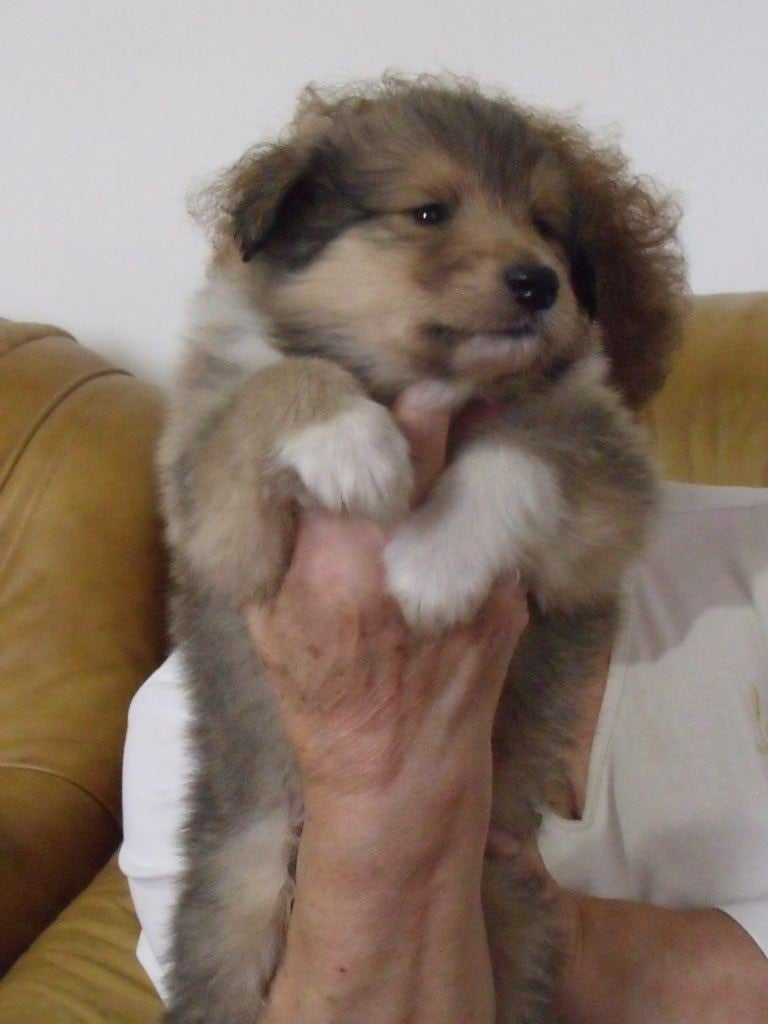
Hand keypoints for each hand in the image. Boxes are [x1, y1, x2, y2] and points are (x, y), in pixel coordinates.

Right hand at [244, 388, 528, 804]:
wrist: (400, 774)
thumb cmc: (320, 697)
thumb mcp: (266, 617)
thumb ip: (276, 532)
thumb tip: (294, 456)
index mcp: (334, 556)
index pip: (355, 436)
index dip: (369, 398)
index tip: (376, 383)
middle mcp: (405, 553)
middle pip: (430, 430)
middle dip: (431, 396)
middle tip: (433, 384)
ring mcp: (469, 573)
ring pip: (478, 465)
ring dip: (468, 438)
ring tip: (463, 426)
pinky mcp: (511, 595)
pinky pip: (500, 519)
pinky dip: (487, 499)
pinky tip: (472, 507)